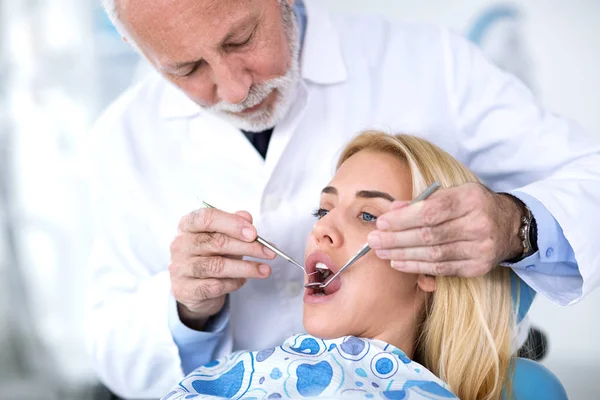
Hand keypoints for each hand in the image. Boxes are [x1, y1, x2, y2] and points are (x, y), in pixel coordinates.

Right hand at [169, 208, 275, 329]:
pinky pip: (215, 286)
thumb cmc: (211, 255)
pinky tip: (243, 280)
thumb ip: (234, 225)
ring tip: (265, 269)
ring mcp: (180, 268)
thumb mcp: (223, 236)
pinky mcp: (185, 289)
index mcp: (188, 225)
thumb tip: (247, 217)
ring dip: (246, 268)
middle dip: (247, 247)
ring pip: (217, 266)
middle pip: (216, 242)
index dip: (232, 224)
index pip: (207, 218)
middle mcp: (180, 244)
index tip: (254, 233)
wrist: (194, 287)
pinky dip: (234, 283)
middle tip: (269, 252)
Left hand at [367, 183, 523, 276]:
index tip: (381, 223)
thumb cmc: (473, 206)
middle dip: (396, 239)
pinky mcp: (478, 267)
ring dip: (402, 254)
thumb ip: (424, 201)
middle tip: (373, 240)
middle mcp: (479, 224)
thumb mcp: (454, 193)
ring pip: (434, 254)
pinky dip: (417, 267)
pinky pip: (442, 269)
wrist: (510, 225)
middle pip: (430, 234)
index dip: (404, 219)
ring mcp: (481, 248)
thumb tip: (393, 209)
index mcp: (471, 199)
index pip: (431, 211)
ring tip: (381, 251)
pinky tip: (398, 263)